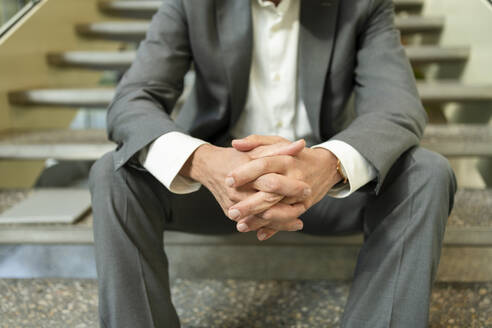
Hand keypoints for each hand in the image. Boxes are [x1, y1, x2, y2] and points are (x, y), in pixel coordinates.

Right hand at [179, 141, 310, 237]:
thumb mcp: (257, 149)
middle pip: (266, 204)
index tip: (307, 189)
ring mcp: (232, 204)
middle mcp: (237, 190)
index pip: (271, 182)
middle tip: (305, 206)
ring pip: (260, 218)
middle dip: (287, 209)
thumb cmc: (235, 156)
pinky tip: (283, 225)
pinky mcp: (230, 213)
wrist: (208, 167)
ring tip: (298, 221)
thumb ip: (279, 148)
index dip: (290, 187)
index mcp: (245, 171)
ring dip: (280, 222)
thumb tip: (300, 145)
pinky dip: (269, 226)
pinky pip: (252, 223)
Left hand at [229, 135, 342, 238]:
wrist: (325, 167)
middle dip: (251, 203)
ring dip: (260, 219)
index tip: (228, 180)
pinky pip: (287, 218)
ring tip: (240, 224)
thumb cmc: (296, 154)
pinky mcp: (303, 206)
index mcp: (286, 159)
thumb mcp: (277, 142)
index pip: (263, 165)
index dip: (245, 173)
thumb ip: (256, 141)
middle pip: (271, 190)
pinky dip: (274, 228)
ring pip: (279, 209)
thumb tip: (235, 143)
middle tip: (232, 210)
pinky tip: (258, 233)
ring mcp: (300, 194)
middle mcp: (294, 177)